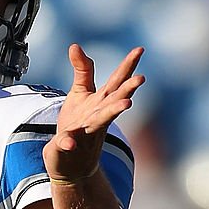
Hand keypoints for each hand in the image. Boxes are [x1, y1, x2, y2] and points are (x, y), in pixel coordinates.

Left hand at [43, 44, 144, 181]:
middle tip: (140, 78)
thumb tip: (76, 45)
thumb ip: (81, 71)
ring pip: (100, 121)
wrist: (71, 163)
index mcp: (101, 102)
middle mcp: (98, 116)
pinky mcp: (68, 145)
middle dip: (127, 89)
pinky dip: (69, 142)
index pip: (117, 81)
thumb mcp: (79, 93)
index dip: (128, 65)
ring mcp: (85, 131)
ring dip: (112, 112)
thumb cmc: (78, 124)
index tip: (139, 49)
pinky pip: (68, 143)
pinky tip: (68, 142)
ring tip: (126, 104)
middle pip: (114, 100)